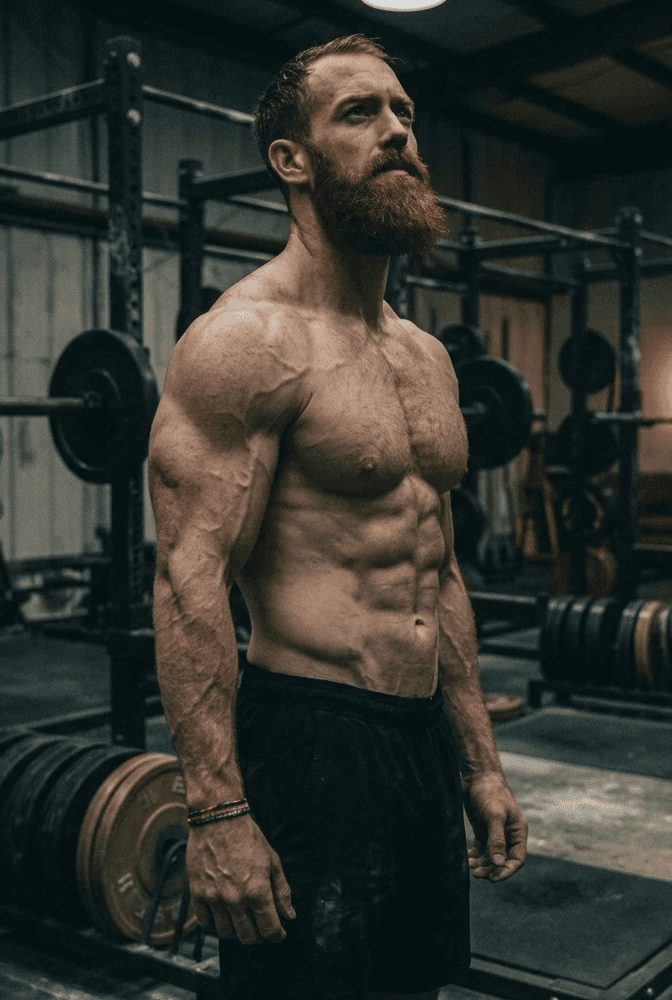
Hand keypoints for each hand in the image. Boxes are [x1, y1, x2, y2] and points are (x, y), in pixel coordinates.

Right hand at [186, 813, 295, 943]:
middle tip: (261, 927)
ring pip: (226, 933)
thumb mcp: (272, 861)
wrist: (219, 820)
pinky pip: (204, 923)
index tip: (279, 932)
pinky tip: (222, 915)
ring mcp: (214, 898)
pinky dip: (214, 924)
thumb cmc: (248, 838)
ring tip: (241, 920)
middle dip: (259, 936)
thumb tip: (289, 915)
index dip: (277, 935)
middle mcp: (235, 899)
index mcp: (258, 891)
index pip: (270, 929)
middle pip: (248, 937)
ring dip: (236, 932)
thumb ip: (282, 891)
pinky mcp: (197, 894)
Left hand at [462, 771, 527, 881]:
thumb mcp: (495, 816)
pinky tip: (468, 857)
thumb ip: (497, 840)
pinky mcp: (482, 829)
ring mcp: (495, 832)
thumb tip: (499, 864)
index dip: (507, 871)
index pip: (517, 858)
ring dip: (482, 864)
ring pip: (492, 857)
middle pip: (503, 860)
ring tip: (471, 867)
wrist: (476, 775)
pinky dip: (475, 855)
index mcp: (517, 831)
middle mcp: (508, 834)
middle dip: (492, 869)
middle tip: (477, 875)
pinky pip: (481, 849)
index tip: (493, 878)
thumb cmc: (490, 792)